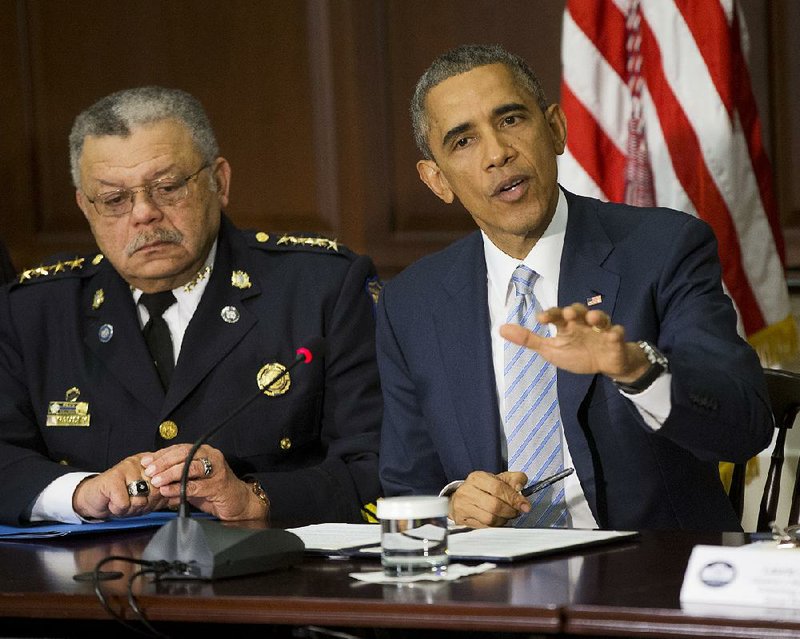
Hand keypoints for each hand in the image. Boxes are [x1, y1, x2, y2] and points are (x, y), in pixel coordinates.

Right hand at [72, 453, 167, 519]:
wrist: (95, 498)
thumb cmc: (122, 497)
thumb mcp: (147, 498)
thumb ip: (164, 496)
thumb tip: (180, 497)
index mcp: (152, 464)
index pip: (167, 483)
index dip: (159, 498)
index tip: (149, 500)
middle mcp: (141, 463)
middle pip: (155, 492)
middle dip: (144, 505)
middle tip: (132, 502)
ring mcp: (126, 467)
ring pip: (140, 499)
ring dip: (130, 508)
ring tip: (123, 501)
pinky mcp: (113, 477)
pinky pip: (124, 503)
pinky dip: (118, 508)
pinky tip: (113, 501)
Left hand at [141, 444, 267, 520]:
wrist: (237, 502)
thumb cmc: (213, 490)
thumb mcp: (192, 479)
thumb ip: (176, 475)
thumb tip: (153, 474)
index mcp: (204, 452)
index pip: (180, 448)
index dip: (162, 454)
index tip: (146, 461)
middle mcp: (211, 456)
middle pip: (184, 454)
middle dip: (164, 462)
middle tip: (150, 471)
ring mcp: (217, 470)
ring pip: (190, 467)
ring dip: (171, 474)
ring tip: (157, 481)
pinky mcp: (219, 485)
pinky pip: (195, 486)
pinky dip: (179, 488)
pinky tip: (167, 491)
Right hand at [449, 470, 529, 527]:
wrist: (462, 498)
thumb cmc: (482, 489)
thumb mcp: (499, 479)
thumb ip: (514, 479)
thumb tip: (520, 487)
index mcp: (478, 478)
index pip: (498, 488)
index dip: (514, 498)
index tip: (525, 505)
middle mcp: (468, 491)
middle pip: (494, 505)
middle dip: (510, 511)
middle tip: (516, 511)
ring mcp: (463, 506)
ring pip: (489, 519)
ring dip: (503, 520)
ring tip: (506, 516)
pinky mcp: (462, 519)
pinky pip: (484, 527)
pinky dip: (495, 526)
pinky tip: (497, 520)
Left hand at [499, 303, 648, 381]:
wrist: (604, 364)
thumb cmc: (576, 353)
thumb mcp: (550, 349)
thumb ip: (528, 340)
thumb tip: (501, 329)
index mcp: (567, 326)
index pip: (557, 316)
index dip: (551, 314)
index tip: (541, 318)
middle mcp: (584, 324)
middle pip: (579, 312)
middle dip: (574, 311)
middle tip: (567, 313)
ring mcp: (601, 331)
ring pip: (600, 319)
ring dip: (597, 317)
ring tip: (592, 318)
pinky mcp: (616, 341)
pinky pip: (617, 335)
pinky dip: (616, 334)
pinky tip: (613, 335)